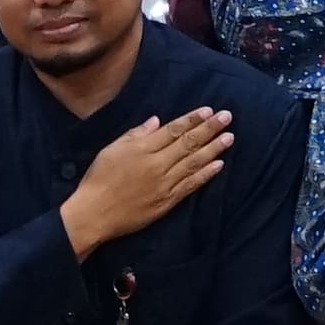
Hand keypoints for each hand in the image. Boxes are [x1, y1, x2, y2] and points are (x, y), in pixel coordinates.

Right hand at [60, 105, 229, 251]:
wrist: (94, 214)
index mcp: (142, 149)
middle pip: (188, 143)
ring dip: (213, 149)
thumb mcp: (111, 149)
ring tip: (229, 137)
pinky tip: (219, 165)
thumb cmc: (99, 179)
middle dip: (209, 129)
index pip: (173, 130)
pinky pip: (191, 185)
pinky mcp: (167, 201)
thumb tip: (157, 121)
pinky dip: (206, 174)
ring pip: (194, 163)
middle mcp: (157, 164)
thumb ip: (135, 134)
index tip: (208, 110)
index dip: (192, 119)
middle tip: (227, 117)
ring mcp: (164, 184)